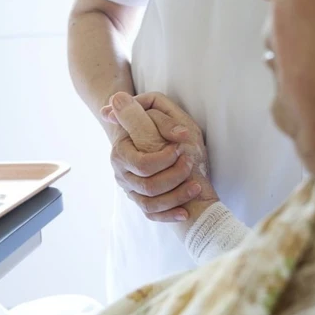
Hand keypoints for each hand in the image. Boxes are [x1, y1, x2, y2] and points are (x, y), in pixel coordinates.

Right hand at [105, 93, 201, 221]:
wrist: (176, 146)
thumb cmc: (169, 129)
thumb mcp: (163, 118)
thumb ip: (143, 114)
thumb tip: (119, 99)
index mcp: (122, 150)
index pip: (142, 164)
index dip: (164, 159)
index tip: (181, 147)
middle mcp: (122, 171)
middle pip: (147, 185)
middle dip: (174, 176)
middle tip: (191, 162)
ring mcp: (131, 188)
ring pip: (149, 202)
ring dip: (177, 195)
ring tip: (196, 185)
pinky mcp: (141, 200)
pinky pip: (152, 214)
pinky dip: (169, 214)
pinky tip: (185, 212)